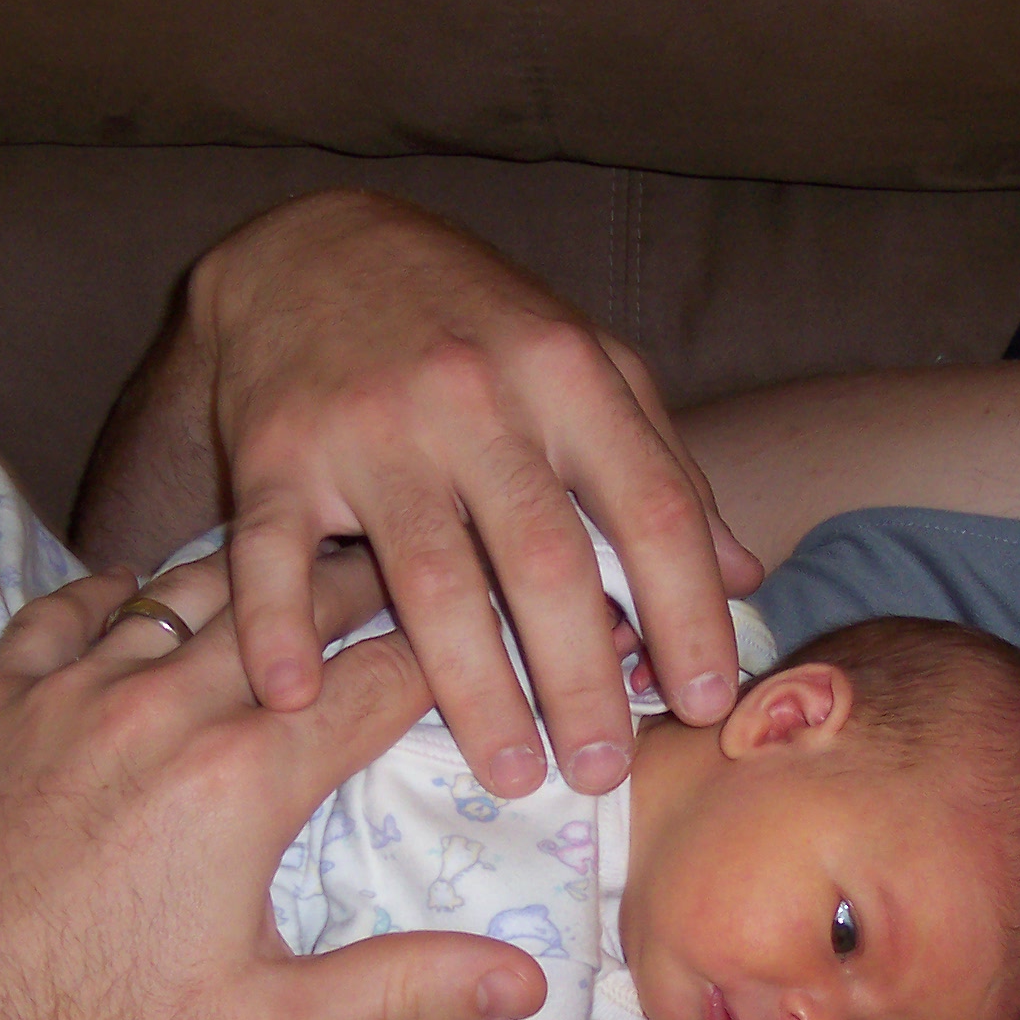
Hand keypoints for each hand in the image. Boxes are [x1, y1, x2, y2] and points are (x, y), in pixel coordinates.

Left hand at [0, 555, 546, 1019]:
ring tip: (298, 567)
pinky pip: (65, 611)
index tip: (483, 641)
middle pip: (293, 603)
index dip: (450, 652)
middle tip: (413, 569)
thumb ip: (408, 990)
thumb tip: (529, 986)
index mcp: (247, 775)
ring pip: (184, 589)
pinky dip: (115, 595)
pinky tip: (141, 598)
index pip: (381, 677)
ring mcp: (74, 694)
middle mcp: (166, 706)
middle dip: (367, 583)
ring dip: (253, 577)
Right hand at [190, 191, 761, 797]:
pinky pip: (275, 551)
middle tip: (606, 772)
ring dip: (474, 689)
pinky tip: (299, 697)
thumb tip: (744, 579)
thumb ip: (661, 465)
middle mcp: (475, 396)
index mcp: (567, 375)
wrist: (311, 246)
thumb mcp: (581, 366)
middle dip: (584, 678)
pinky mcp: (274, 449)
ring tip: (513, 774)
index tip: (708, 701)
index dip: (689, 610)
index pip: (652, 504)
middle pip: (545, 558)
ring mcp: (371, 424)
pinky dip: (281, 626)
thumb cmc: (471, 327)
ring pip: (432, 576)